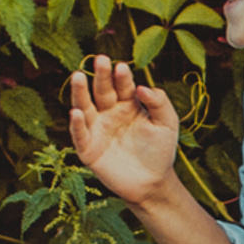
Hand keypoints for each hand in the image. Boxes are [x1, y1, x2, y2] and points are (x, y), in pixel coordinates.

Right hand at [66, 54, 179, 206]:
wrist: (153, 183)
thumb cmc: (160, 151)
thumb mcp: (167, 124)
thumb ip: (159, 102)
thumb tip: (142, 87)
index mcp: (128, 104)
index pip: (123, 85)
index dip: (122, 76)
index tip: (122, 67)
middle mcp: (109, 112)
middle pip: (102, 91)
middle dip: (101, 76)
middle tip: (101, 60)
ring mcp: (97, 129)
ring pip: (85, 106)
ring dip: (80, 91)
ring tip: (78, 75)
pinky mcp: (88, 149)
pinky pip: (80, 134)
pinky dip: (77, 124)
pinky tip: (77, 112)